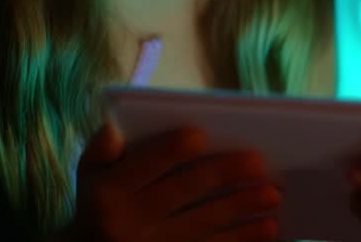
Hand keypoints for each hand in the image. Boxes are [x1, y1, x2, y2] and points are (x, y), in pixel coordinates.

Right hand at [67, 123, 281, 240]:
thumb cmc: (97, 208)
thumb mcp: (87, 178)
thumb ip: (100, 151)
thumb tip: (114, 129)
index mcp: (109, 192)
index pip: (145, 165)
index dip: (171, 150)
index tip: (200, 135)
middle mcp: (128, 223)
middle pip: (184, 193)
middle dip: (224, 175)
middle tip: (258, 163)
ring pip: (206, 226)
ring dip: (243, 210)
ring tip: (273, 195)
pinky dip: (242, 241)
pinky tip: (266, 230)